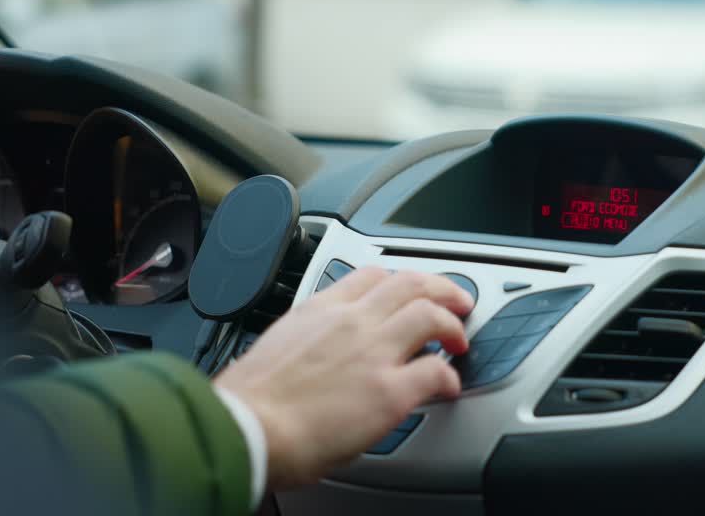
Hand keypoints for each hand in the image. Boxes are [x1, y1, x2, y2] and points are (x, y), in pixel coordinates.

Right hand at [214, 267, 472, 488]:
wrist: (245, 429)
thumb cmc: (249, 401)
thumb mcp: (278, 344)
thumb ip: (308, 338)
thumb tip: (318, 352)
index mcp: (321, 309)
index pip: (371, 276)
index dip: (400, 282)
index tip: (410, 293)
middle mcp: (352, 322)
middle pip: (412, 283)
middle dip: (443, 290)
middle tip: (456, 303)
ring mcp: (374, 353)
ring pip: (431, 315)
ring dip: (453, 327)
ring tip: (459, 341)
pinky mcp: (389, 391)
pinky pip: (436, 372)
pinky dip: (449, 378)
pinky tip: (448, 388)